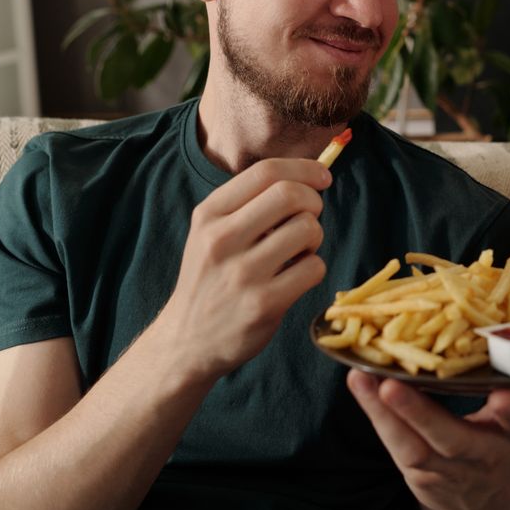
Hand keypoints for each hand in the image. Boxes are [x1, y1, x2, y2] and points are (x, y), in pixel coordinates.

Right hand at [158, 158, 330, 381]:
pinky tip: (296, 276)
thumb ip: (248, 203)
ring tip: (299, 251)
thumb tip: (306, 177)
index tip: (322, 177)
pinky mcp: (264, 303)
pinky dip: (314, 268)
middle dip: (313, 201)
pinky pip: (314, 267)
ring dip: (315, 237)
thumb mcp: (210, 232)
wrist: (187, 341)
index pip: (266, 172)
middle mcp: (222, 239)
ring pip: (308, 229)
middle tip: (309, 218)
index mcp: (209, 214)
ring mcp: (243, 273)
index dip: (305, 168)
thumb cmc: (211, 278)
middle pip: (291, 194)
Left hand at [347, 370, 509, 509]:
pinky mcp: (421, 478)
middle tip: (391, 385)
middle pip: (451, 438)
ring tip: (361, 378)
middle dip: (420, 414)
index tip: (505, 395)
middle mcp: (482, 454)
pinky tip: (360, 385)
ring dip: (382, 413)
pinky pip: (396, 447)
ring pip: (412, 447)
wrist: (492, 508)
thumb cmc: (509, 445)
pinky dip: (377, 416)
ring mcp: (449, 471)